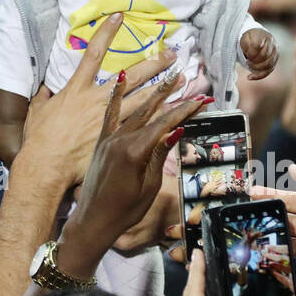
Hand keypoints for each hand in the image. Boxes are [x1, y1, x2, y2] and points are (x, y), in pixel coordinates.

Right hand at [19, 12, 174, 191]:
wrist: (46, 165)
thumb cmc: (39, 139)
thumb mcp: (38, 110)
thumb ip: (45, 96)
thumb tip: (46, 88)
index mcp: (76, 89)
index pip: (93, 53)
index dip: (106, 33)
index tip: (119, 17)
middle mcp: (96, 99)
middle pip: (130, 76)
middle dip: (152, 63)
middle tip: (171, 53)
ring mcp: (108, 118)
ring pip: (143, 99)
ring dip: (164, 89)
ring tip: (182, 79)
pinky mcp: (115, 138)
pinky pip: (142, 126)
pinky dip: (159, 119)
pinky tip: (175, 113)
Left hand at [56, 73, 204, 277]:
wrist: (93, 220)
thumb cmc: (125, 211)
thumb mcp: (150, 186)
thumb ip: (160, 155)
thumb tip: (176, 129)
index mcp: (134, 151)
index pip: (165, 124)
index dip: (185, 111)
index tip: (202, 100)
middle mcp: (119, 139)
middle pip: (149, 111)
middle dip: (168, 93)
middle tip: (183, 75)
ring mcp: (108, 138)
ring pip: (133, 109)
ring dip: (150, 91)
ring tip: (163, 74)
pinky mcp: (101, 141)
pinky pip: (110, 114)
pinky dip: (116, 95)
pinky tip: (120, 77)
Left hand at [240, 27, 277, 80]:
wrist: (258, 38)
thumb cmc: (250, 38)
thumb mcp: (245, 38)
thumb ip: (247, 44)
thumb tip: (251, 55)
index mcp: (264, 36)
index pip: (257, 46)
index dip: (250, 52)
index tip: (245, 52)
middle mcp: (272, 44)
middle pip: (264, 56)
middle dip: (253, 60)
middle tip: (247, 60)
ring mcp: (275, 54)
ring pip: (268, 65)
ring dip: (256, 67)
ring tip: (248, 65)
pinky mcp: (274, 62)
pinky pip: (268, 71)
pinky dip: (258, 76)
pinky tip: (249, 77)